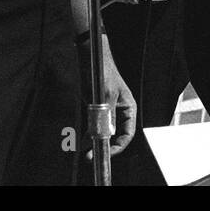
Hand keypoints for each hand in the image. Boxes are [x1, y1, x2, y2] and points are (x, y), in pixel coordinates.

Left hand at [77, 34, 137, 157]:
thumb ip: (105, 117)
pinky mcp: (95, 108)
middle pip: (114, 136)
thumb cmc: (101, 71)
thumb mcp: (104, 96)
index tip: (106, 154)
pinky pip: (93, 125)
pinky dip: (88, 133)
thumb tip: (102, 137)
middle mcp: (119, 111)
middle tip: (91, 156)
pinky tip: (81, 139)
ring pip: (102, 132)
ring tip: (85, 150)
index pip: (127, 134)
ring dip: (94, 141)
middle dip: (103, 146)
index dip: (118, 147)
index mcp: (128, 108)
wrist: (89, 55)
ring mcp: (107, 110)